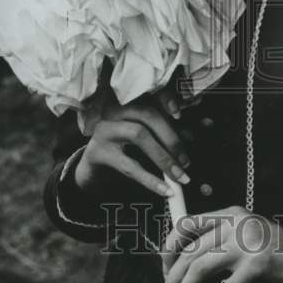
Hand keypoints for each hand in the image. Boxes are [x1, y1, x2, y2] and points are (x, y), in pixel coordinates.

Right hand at [74, 78, 189, 197]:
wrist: (92, 170)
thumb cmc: (122, 151)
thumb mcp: (144, 140)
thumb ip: (164, 134)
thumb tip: (190, 137)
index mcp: (128, 102)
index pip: (149, 93)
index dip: (165, 98)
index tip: (180, 114)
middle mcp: (115, 110)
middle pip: (147, 114)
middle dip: (171, 137)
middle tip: (186, 161)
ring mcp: (104, 129)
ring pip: (138, 134)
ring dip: (163, 156)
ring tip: (179, 175)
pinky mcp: (98, 152)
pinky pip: (129, 165)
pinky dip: (150, 179)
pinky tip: (165, 190)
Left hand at [162, 205, 282, 282]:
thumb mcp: (249, 241)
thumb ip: (223, 247)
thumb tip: (187, 274)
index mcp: (232, 214)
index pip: (187, 223)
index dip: (169, 248)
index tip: (165, 272)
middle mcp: (237, 222)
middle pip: (190, 250)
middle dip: (172, 279)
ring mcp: (248, 241)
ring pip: (200, 267)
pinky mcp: (259, 264)